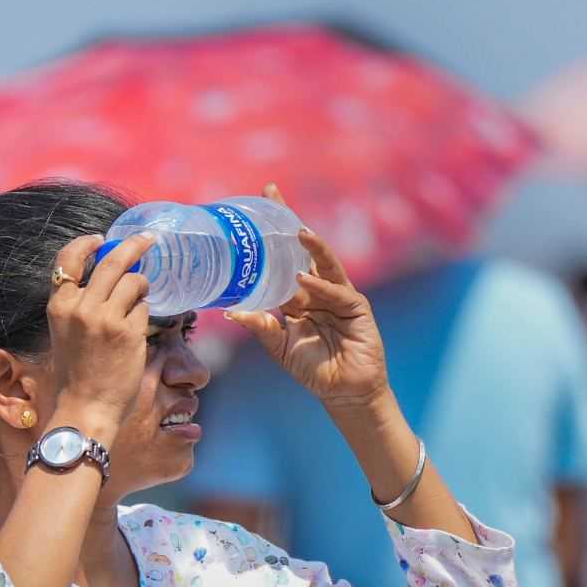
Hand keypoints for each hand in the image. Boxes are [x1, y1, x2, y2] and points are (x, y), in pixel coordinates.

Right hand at [45, 232, 155, 441]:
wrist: (85, 408)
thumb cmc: (76, 374)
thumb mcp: (64, 333)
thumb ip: (79, 306)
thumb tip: (107, 280)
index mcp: (59, 306)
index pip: (68, 259)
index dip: (86, 243)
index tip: (102, 239)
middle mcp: (80, 307)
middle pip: (112, 261)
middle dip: (133, 245)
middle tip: (148, 240)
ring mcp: (106, 318)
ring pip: (134, 281)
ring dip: (141, 287)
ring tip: (139, 302)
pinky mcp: (129, 331)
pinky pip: (144, 308)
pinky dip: (144, 314)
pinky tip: (136, 331)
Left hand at [227, 185, 388, 409]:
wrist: (342, 392)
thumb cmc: (312, 368)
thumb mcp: (278, 346)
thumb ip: (260, 326)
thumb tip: (230, 312)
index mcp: (298, 294)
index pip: (282, 257)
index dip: (271, 231)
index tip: (256, 202)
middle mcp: (317, 288)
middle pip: (302, 249)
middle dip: (289, 222)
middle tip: (271, 194)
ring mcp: (338, 295)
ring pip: (324, 264)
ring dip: (311, 247)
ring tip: (295, 232)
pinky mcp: (356, 308)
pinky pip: (336, 293)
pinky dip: (320, 286)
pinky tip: (304, 279)